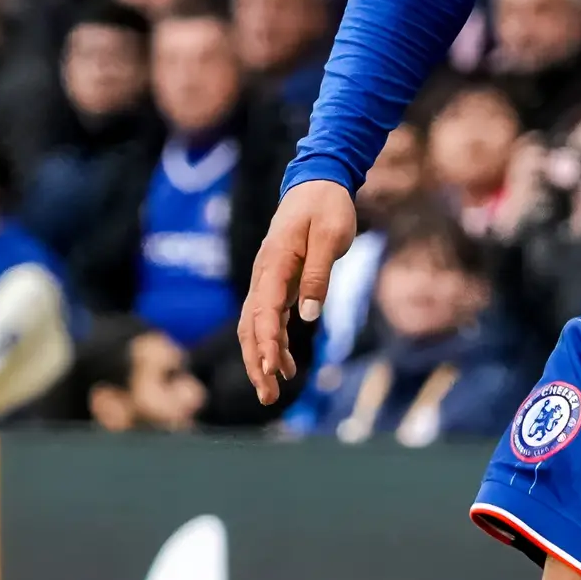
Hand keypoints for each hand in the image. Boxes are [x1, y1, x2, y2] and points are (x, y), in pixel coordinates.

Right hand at [239, 176, 359, 403]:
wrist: (318, 183)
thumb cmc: (327, 208)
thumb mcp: (331, 237)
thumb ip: (319, 275)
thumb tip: (308, 315)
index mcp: (274, 263)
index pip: (263, 311)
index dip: (265, 343)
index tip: (271, 371)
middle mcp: (264, 274)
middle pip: (250, 326)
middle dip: (256, 363)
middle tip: (268, 397)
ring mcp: (268, 279)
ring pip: (254, 326)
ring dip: (261, 359)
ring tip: (272, 393)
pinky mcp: (277, 282)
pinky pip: (268, 319)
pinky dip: (272, 344)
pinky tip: (286, 367)